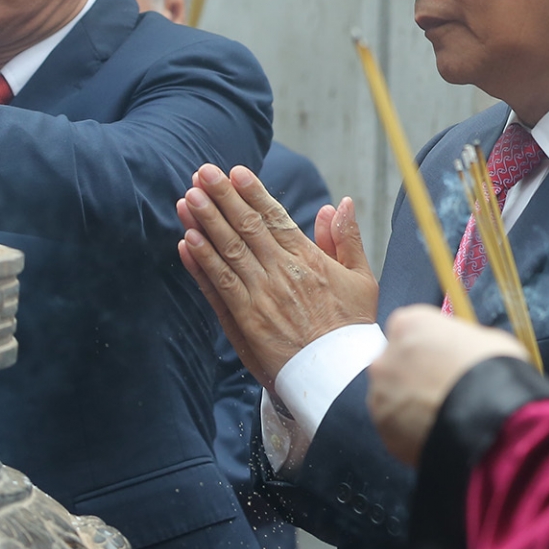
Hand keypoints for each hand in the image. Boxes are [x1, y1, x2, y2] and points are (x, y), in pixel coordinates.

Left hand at [176, 164, 377, 390]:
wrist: (337, 376)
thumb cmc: (351, 328)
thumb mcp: (361, 279)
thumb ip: (347, 239)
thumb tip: (340, 204)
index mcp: (308, 260)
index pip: (274, 217)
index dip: (252, 193)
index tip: (234, 171)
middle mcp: (281, 273)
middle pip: (245, 228)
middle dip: (221, 197)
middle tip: (202, 172)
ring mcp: (260, 297)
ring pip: (227, 252)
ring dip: (205, 223)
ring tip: (188, 198)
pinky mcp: (244, 321)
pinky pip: (218, 287)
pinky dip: (201, 263)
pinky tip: (187, 241)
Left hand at [367, 305, 527, 465]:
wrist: (491, 422)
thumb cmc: (494, 372)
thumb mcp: (484, 339)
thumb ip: (456, 341)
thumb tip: (456, 351)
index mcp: (408, 325)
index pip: (408, 329)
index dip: (427, 345)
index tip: (442, 357)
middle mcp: (386, 357)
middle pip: (395, 362)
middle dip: (414, 373)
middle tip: (442, 388)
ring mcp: (381, 396)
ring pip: (393, 396)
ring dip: (410, 402)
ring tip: (442, 414)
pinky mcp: (385, 429)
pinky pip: (396, 425)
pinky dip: (410, 429)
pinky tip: (436, 431)